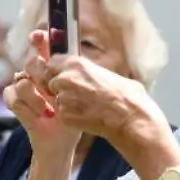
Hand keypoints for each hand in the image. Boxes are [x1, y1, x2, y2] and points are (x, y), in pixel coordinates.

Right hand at [3, 31, 79, 153]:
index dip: (38, 39)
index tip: (38, 36)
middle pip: (30, 62)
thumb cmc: (74, 116)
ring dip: (36, 98)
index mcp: (51, 69)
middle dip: (40, 74)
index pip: (42, 46)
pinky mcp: (15, 103)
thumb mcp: (78, 94)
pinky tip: (41, 116)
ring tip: (49, 111)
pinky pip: (12, 97)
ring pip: (22, 82)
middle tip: (52, 90)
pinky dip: (28, 108)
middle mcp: (36, 76)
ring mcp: (24, 89)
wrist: (63, 140)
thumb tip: (70, 57)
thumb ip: (72, 74)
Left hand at [44, 49, 166, 142]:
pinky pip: (62, 114)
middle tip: (76, 95)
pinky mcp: (65, 115)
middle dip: (60, 88)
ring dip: (67, 103)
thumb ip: (88, 72)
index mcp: (76, 64)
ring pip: (57, 99)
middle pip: (51, 81)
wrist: (128, 117)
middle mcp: (66, 78)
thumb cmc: (125, 94)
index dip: (56, 70)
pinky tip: (86, 116)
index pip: (52, 62)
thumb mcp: (106, 73)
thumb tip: (87, 73)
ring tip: (86, 107)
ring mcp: (63, 97)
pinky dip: (71, 116)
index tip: (62, 75)